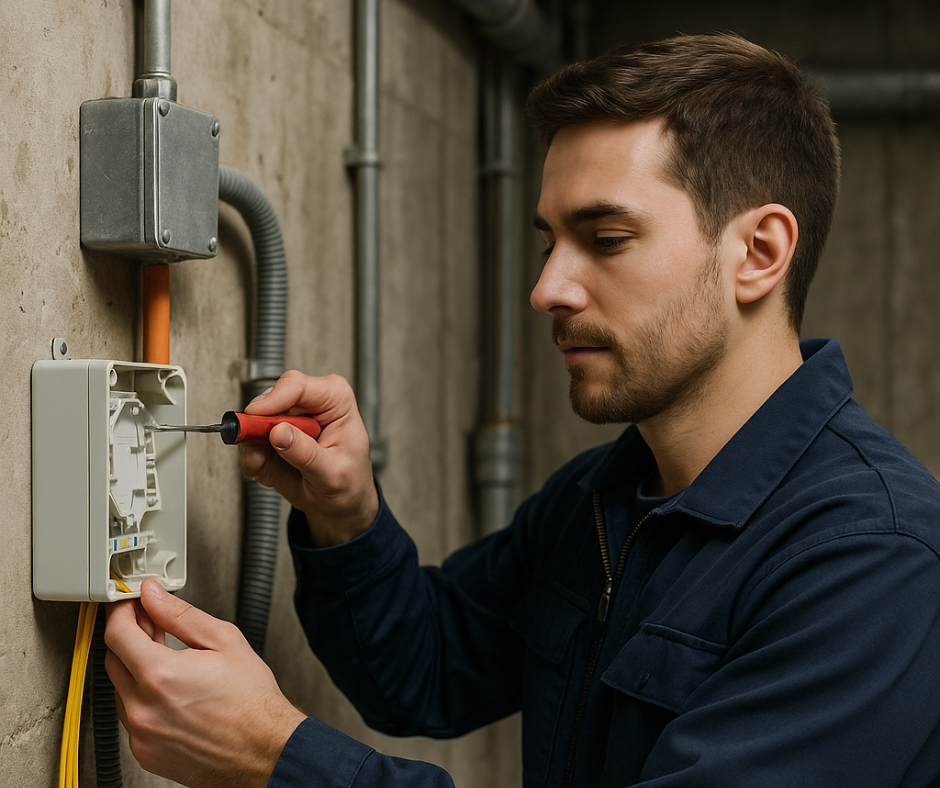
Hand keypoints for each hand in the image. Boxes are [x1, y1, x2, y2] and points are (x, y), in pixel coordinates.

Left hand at [105, 579, 305, 787]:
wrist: (264, 749)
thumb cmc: (251, 701)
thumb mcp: (224, 641)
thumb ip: (181, 615)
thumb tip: (155, 596)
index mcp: (161, 676)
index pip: (117, 634)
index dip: (121, 611)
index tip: (130, 602)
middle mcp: (143, 708)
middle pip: (113, 659)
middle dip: (128, 635)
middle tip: (151, 622)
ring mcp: (141, 734)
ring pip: (120, 688)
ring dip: (135, 666)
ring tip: (167, 655)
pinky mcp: (144, 752)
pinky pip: (131, 715)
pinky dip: (143, 696)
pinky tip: (170, 687)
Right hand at [239, 371, 378, 546]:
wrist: (342, 503)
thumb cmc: (349, 481)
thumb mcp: (334, 473)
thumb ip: (306, 453)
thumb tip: (278, 433)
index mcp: (334, 400)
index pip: (297, 385)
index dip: (273, 400)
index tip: (256, 416)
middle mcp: (308, 403)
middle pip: (269, 400)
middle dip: (259, 428)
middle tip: (260, 451)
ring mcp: (287, 419)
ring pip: (253, 421)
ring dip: (254, 447)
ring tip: (271, 468)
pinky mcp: (270, 436)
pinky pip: (248, 442)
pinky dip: (253, 461)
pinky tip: (269, 472)